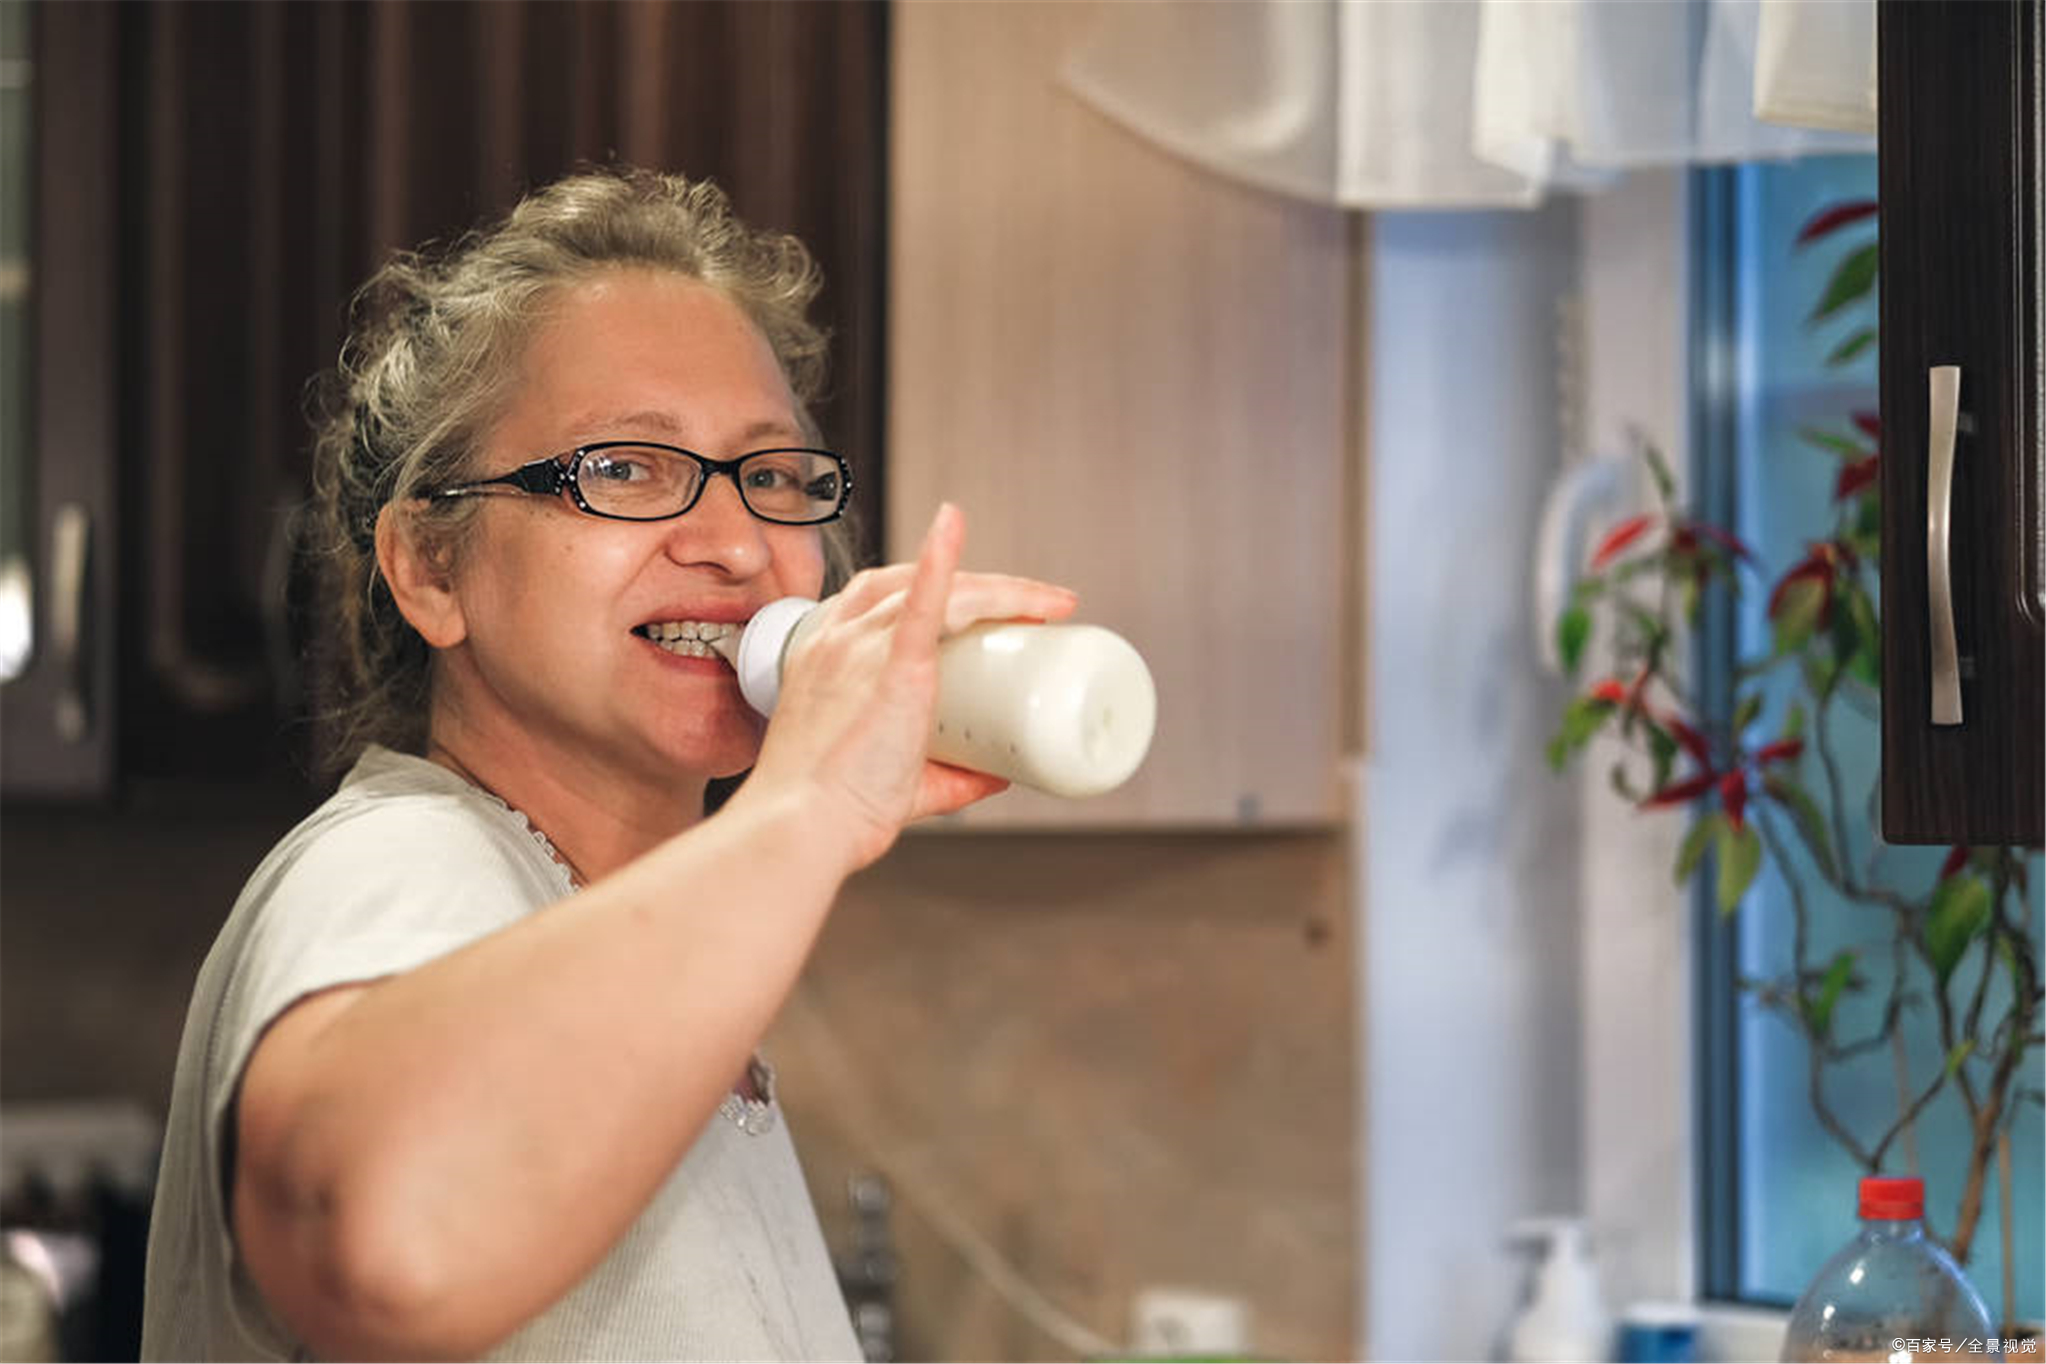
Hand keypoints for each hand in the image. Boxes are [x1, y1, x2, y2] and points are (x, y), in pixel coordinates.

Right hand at [739, 504, 1077, 870]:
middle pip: (916, 584)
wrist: (803, 829)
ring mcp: (859, 649)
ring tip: (1049, 603)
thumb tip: (1000, 774)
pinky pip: (921, 603)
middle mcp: (838, 640)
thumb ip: (950, 778)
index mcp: (825, 656)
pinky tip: (955, 523)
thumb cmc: (832, 811)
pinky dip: (941, 560)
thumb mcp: (897, 782)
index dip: (936, 588)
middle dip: (981, 585)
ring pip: (941, 592)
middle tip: (1035, 606)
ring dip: (1001, 589)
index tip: (981, 608)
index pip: (881, 598)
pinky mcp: (890, 670)